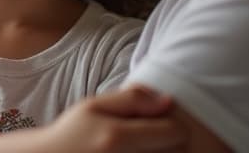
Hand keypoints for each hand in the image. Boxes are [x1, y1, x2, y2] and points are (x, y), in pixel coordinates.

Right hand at [0, 86, 186, 152]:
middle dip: (170, 144)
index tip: (159, 125)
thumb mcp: (93, 107)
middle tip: (152, 139)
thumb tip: (169, 100)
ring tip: (143, 148)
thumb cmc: (72, 133)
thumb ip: (131, 99)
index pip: (176, 132)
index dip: (171, 126)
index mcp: (116, 137)